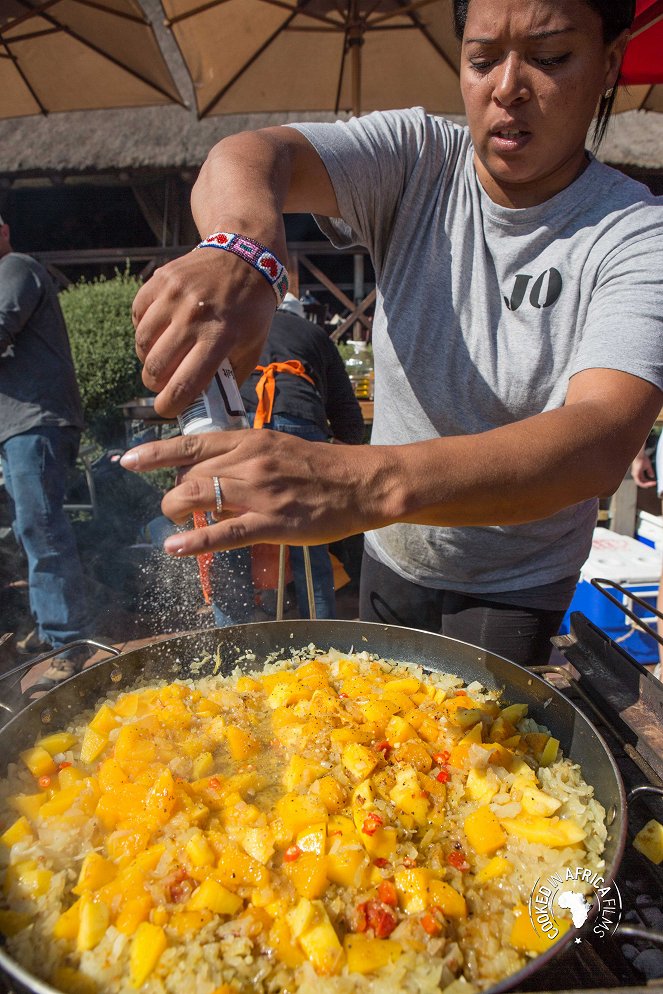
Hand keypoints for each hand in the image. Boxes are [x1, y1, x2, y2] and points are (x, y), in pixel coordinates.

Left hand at [119, 431, 394, 555]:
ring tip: (173, 523)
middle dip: (172, 493)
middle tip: (175, 506)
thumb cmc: (321, 467)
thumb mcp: (278, 446)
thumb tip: (212, 468)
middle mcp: (249, 461)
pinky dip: (195, 541)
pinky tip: (175, 548)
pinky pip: (225, 532)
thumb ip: (244, 454)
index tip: (128, 461)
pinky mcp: (272, 522)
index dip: (156, 453)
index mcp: (250, 440)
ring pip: (199, 498)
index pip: (192, 443)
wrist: (361, 482)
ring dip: (176, 512)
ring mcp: (259, 492)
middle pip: (189, 475)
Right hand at [132, 249, 276, 417]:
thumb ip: (231, 376)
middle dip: (156, 385)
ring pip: (143, 345)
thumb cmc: (251, 310)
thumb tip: (210, 406)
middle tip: (164, 384)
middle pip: (156, 368)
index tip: (167, 409)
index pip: (184, 383)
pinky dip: (144, 330)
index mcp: (221, 337)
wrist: (245, 257)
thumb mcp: (253, 346)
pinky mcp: (160, 281)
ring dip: (148, 359)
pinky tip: (159, 332)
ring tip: (162, 358)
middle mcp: (194, 316)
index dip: (169, 405)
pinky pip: (138, 318)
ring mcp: (174, 296)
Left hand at [630, 449, 656, 487]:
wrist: (639, 455)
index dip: (648, 482)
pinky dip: (645, 483)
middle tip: (654, 484)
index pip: (643, 480)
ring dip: (647, 484)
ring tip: (653, 483)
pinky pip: (640, 482)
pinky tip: (650, 482)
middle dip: (649, 484)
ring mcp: (635, 475)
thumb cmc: (642, 458)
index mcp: (638, 473)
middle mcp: (635, 475)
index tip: (654, 482)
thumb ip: (649, 471)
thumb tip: (652, 476)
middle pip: (642, 483)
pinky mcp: (635, 475)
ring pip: (640, 483)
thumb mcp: (648, 466)